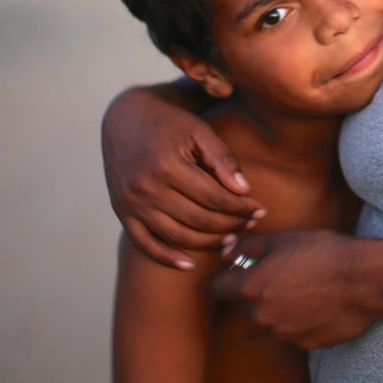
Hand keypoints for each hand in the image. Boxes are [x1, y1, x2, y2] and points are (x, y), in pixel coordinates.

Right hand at [101, 83, 263, 269]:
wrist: (125, 117)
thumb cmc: (169, 122)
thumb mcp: (199, 130)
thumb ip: (222, 159)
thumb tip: (244, 191)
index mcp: (167, 165)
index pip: (214, 197)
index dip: (240, 207)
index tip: (260, 209)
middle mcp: (145, 188)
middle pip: (198, 220)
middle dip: (230, 225)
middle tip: (250, 224)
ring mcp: (131, 203)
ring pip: (177, 236)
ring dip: (208, 244)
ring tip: (231, 240)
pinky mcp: (121, 212)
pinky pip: (145, 245)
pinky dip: (168, 258)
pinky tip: (190, 264)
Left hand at [214, 231, 377, 348]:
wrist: (362, 281)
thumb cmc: (323, 253)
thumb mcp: (283, 239)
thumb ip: (249, 246)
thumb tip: (227, 252)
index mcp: (252, 287)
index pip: (218, 289)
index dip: (226, 279)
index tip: (237, 274)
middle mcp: (261, 315)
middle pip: (246, 307)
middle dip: (257, 294)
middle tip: (283, 277)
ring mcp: (282, 333)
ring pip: (268, 323)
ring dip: (277, 311)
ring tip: (302, 292)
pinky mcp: (304, 344)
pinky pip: (292, 334)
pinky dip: (298, 323)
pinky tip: (316, 306)